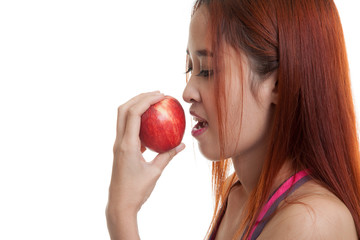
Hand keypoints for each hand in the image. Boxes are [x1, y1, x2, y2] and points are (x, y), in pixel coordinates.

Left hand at [107, 91, 184, 214]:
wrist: (119, 204)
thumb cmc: (137, 190)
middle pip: (124, 109)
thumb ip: (168, 156)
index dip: (146, 100)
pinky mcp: (120, 149)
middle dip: (139, 97)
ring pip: (122, 117)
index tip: (161, 95)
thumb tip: (182, 144)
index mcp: (127, 145)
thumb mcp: (155, 172)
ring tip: (153, 103)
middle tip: (157, 94)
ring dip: (136, 106)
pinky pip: (127, 128)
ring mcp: (118, 145)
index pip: (134, 113)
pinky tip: (151, 123)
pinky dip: (137, 119)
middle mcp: (119, 141)